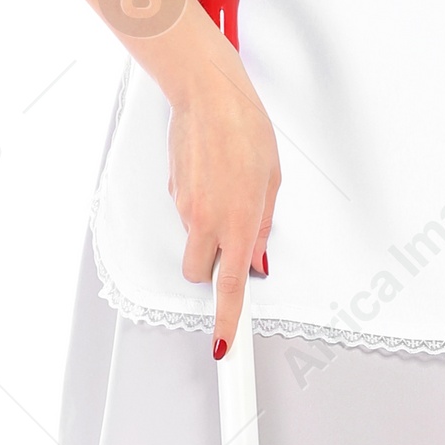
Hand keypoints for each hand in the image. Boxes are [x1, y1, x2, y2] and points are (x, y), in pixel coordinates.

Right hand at [166, 28, 281, 351]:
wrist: (208, 96)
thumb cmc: (245, 130)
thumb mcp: (271, 183)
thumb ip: (261, 228)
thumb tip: (256, 260)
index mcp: (238, 221)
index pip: (231, 288)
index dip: (227, 322)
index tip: (225, 348)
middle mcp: (206, 221)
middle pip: (197, 274)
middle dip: (210, 270)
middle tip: (229, 245)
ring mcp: (184, 209)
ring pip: (192, 244)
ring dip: (207, 235)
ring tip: (227, 194)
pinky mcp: (172, 195)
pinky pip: (186, 217)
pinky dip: (199, 209)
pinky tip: (212, 179)